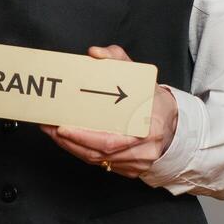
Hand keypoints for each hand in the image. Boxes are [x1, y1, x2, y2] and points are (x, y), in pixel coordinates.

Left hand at [39, 45, 178, 178]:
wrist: (175, 124)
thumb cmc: (154, 101)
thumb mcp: (141, 77)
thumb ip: (118, 59)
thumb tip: (95, 53)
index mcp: (148, 129)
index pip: (110, 140)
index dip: (84, 137)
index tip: (63, 128)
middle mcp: (144, 151)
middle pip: (99, 153)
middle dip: (69, 142)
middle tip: (49, 127)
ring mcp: (138, 164)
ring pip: (98, 161)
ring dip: (71, 148)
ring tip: (53, 132)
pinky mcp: (132, 170)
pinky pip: (103, 164)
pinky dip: (83, 153)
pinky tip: (69, 141)